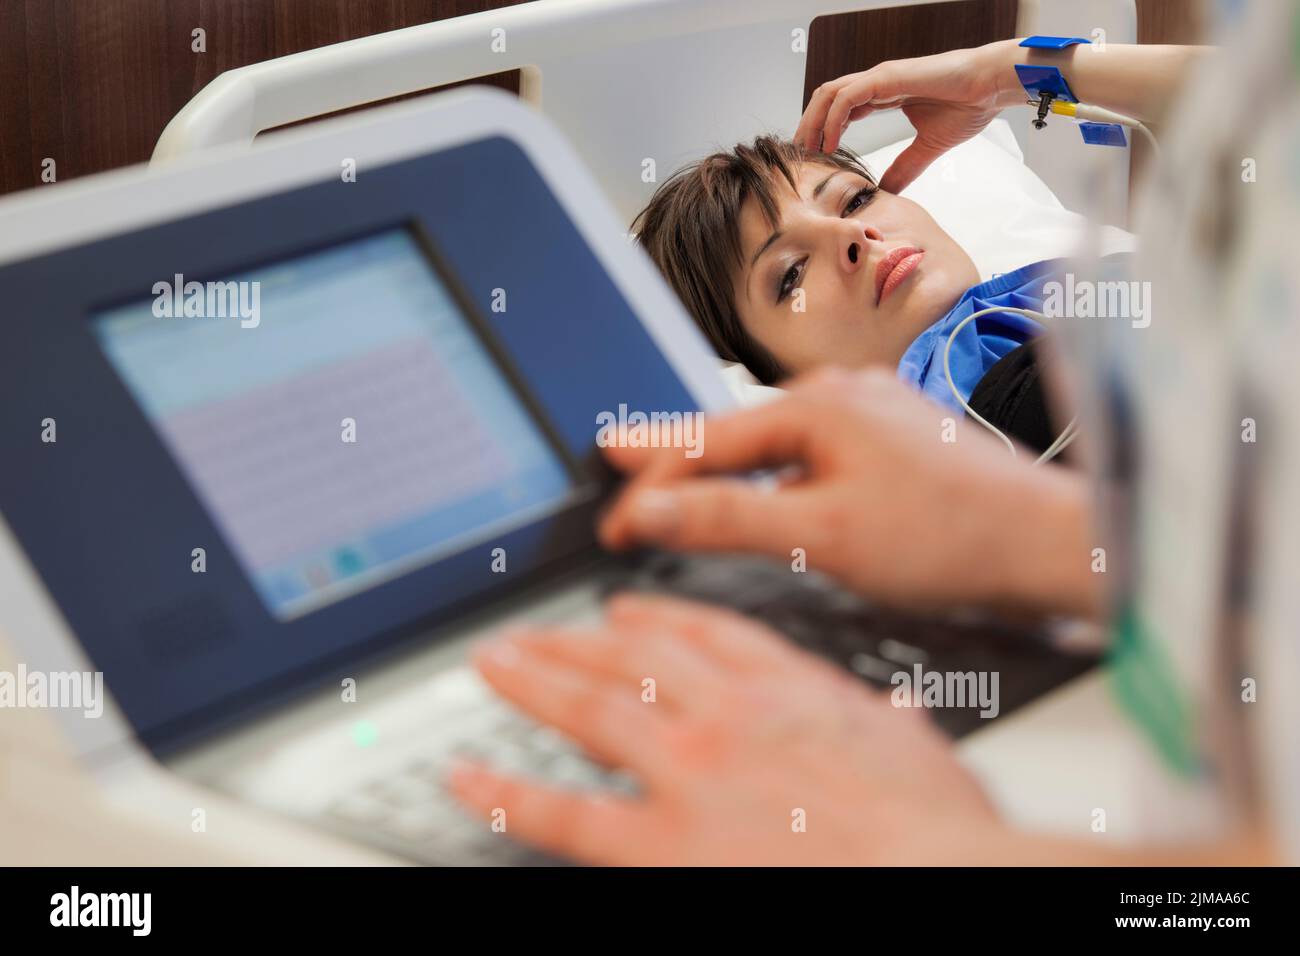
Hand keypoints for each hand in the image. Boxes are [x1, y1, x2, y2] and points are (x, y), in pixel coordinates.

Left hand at [448, 593, 1002, 864]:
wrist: (939, 881)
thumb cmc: (939, 834)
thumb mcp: (924, 758)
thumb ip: (890, 727)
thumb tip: (897, 713)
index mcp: (791, 692)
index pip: (708, 635)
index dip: (655, 619)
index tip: (623, 613)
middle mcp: (729, 717)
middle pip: (632, 659)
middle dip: (573, 642)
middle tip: (529, 634)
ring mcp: (688, 774)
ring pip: (588, 712)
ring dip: (530, 683)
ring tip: (490, 665)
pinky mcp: (661, 843)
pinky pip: (564, 813)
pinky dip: (506, 793)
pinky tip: (465, 777)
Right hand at [598, 367, 1099, 617]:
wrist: (1048, 544)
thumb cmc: (952, 537)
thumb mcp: (823, 535)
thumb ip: (728, 519)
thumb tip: (651, 512)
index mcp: (816, 405)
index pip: (704, 444)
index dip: (649, 486)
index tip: (612, 525)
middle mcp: (840, 393)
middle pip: (732, 431)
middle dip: (671, 455)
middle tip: (613, 461)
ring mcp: (870, 411)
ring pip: (770, 441)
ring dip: (721, 464)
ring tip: (671, 473)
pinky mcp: (890, 439)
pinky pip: (807, 450)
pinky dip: (770, 471)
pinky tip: (762, 483)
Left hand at [796, 40, 1018, 192]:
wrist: (991, 87)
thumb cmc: (968, 106)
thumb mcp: (928, 147)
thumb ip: (905, 167)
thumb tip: (887, 191)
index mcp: (883, 94)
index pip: (839, 109)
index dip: (822, 132)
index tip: (813, 160)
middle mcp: (876, 83)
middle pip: (826, 99)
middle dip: (808, 127)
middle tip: (800, 158)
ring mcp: (880, 77)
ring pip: (829, 94)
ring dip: (812, 123)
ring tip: (807, 152)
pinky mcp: (887, 77)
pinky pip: (846, 97)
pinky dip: (832, 121)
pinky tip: (829, 144)